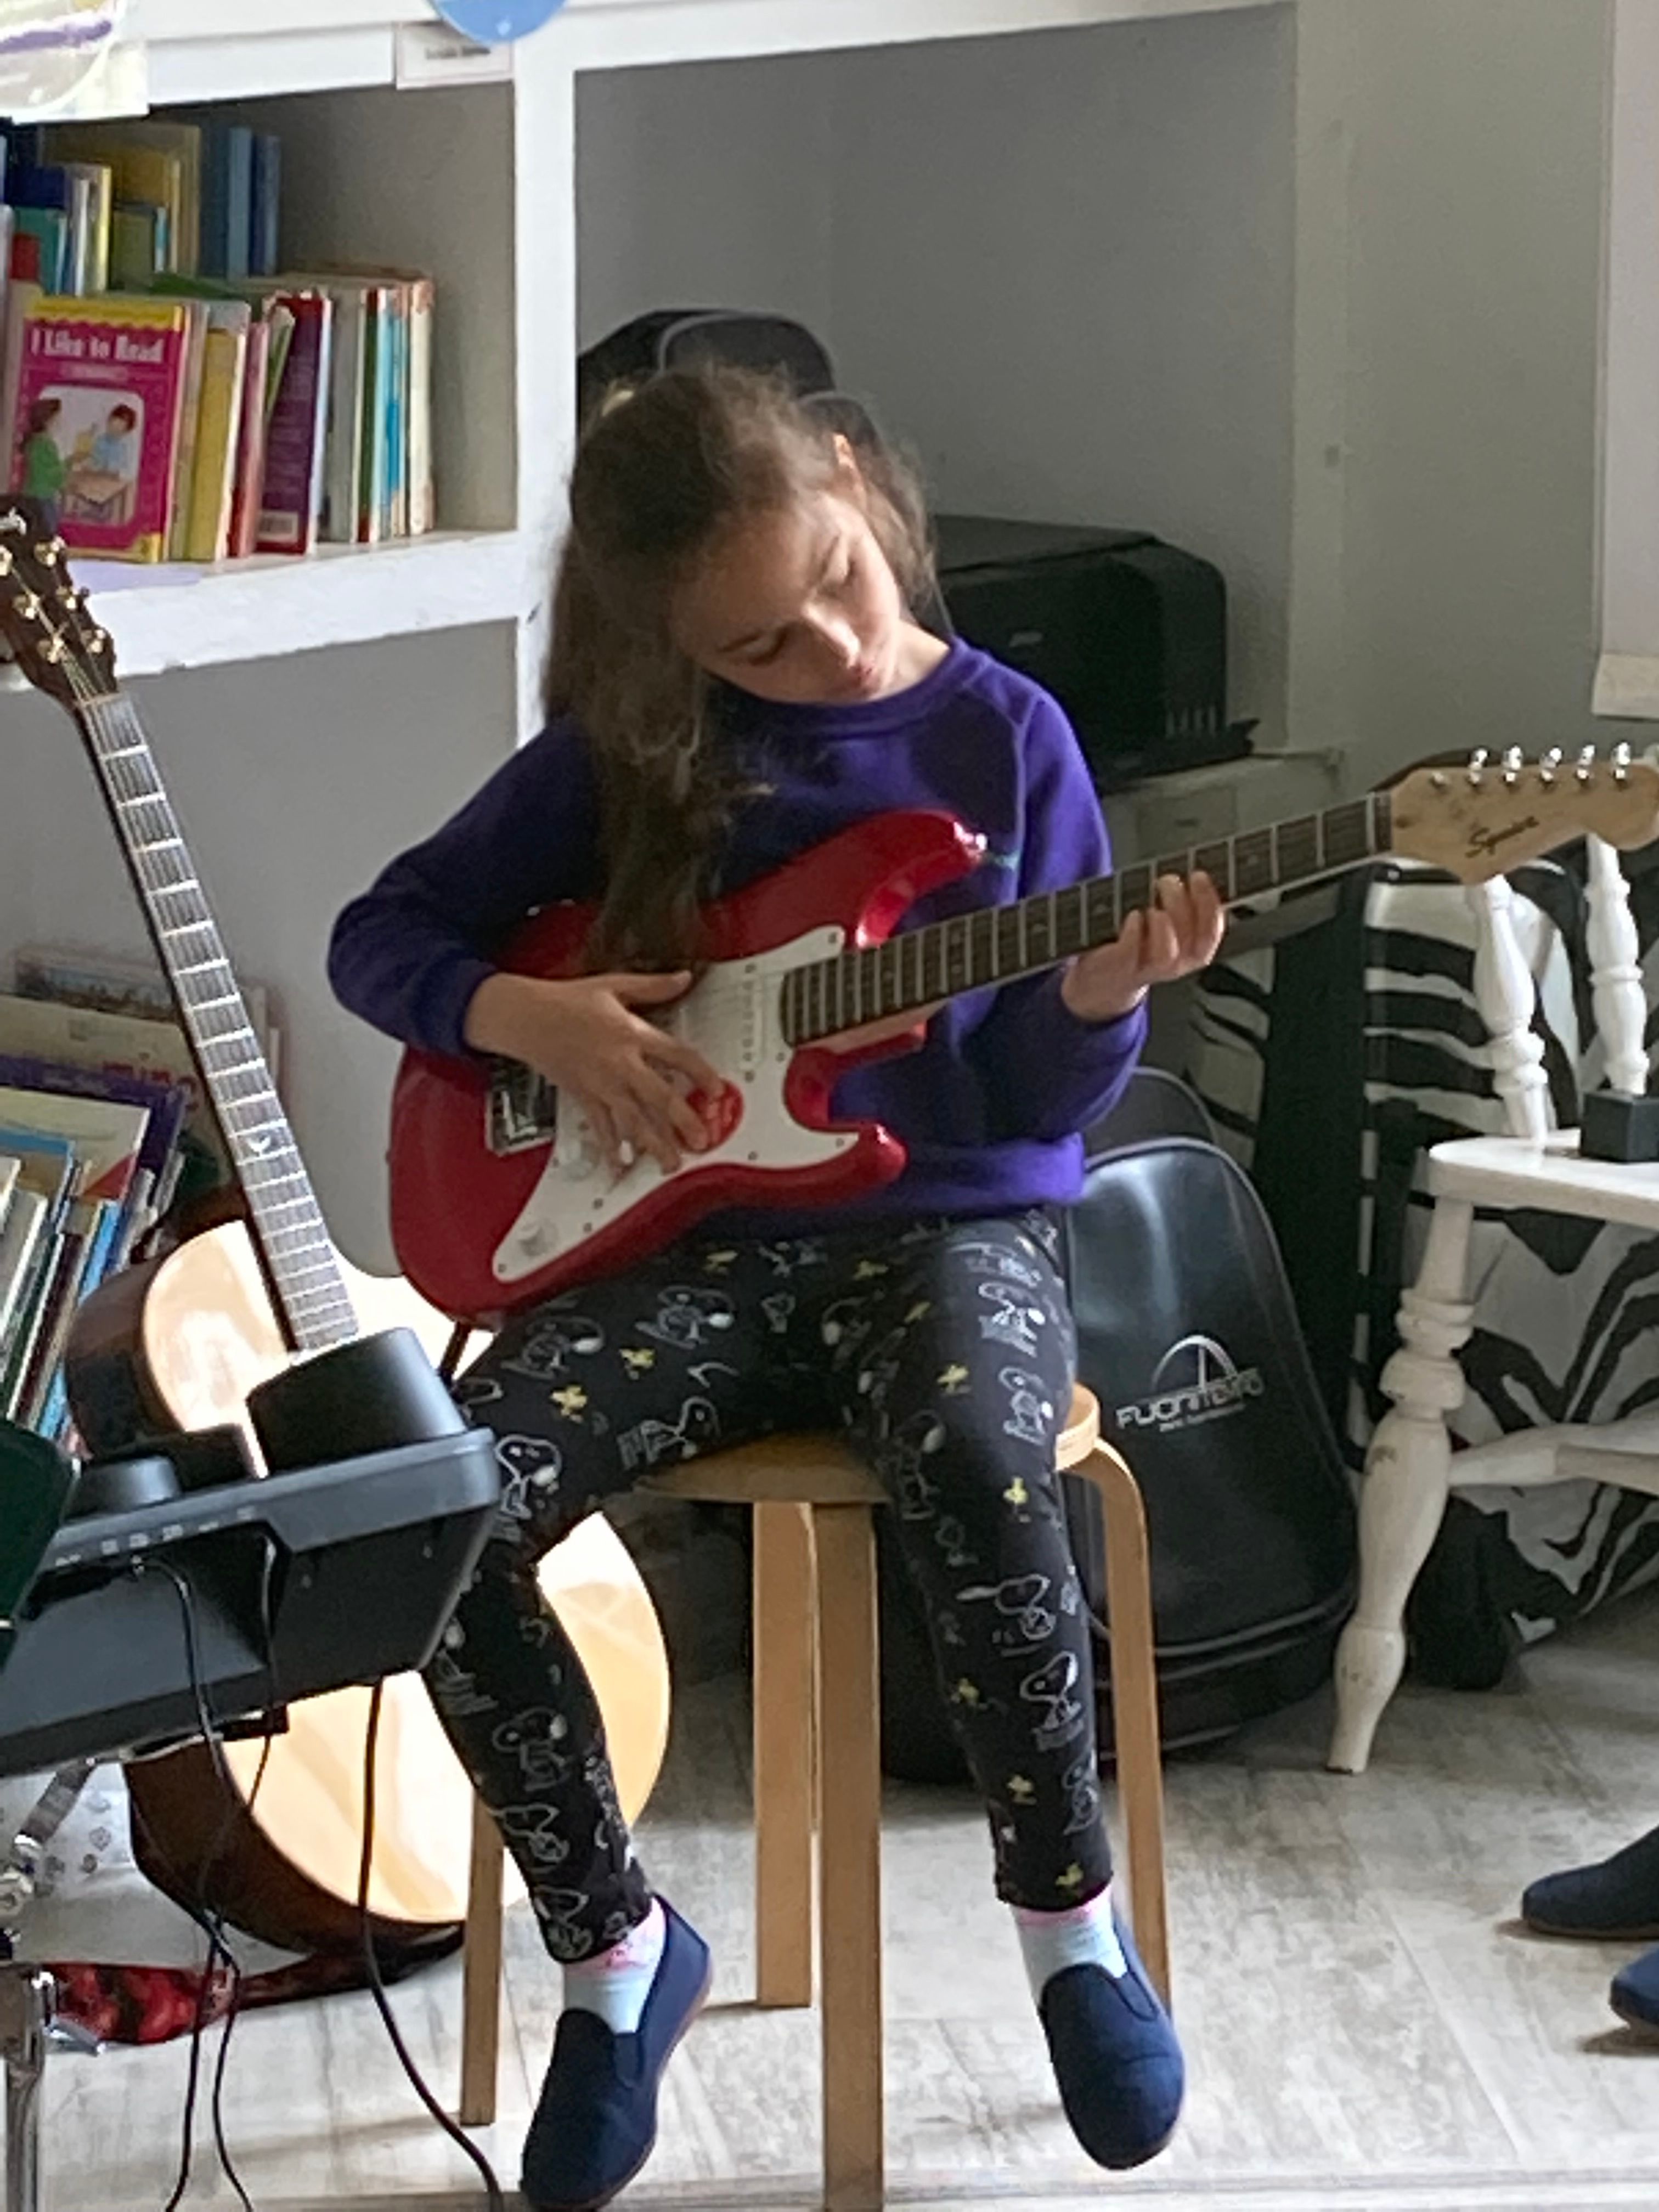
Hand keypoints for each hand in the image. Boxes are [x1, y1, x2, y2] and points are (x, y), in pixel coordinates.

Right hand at [463, 969, 723, 1176]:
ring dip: (653, 1143)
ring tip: (671, 1162)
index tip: (717, 1089)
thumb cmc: (566, 1001)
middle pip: (657, 1096)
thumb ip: (653, 986)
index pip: (676, 1056)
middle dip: (682, 1120)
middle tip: (702, 1139)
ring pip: (632, 1119)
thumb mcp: (614, 985)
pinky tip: (621, 1166)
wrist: (525, 1017)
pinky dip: (611, 1148)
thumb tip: (683, 978)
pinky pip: (600, 1127)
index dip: (701, 1073)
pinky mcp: (583, 1096)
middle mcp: (619, 1064)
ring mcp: (600, 1084)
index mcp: (631, 1033)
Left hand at [1061, 871, 1225, 1023]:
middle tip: (1167, 881)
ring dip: (1163, 923)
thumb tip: (1189, 870)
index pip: (1212, 931)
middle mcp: (1175, 963)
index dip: (1210, 902)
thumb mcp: (1161, 922)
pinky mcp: (1121, 970)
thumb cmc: (1136, 941)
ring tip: (1151, 903)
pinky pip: (1132, 955)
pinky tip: (1133, 915)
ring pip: (1168, 954)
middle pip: (1193, 940)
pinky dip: (1134, 933)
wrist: (1103, 980)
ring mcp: (1148, 970)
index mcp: (1191, 950)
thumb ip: (1178, 902)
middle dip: (1184, 905)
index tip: (1198, 875)